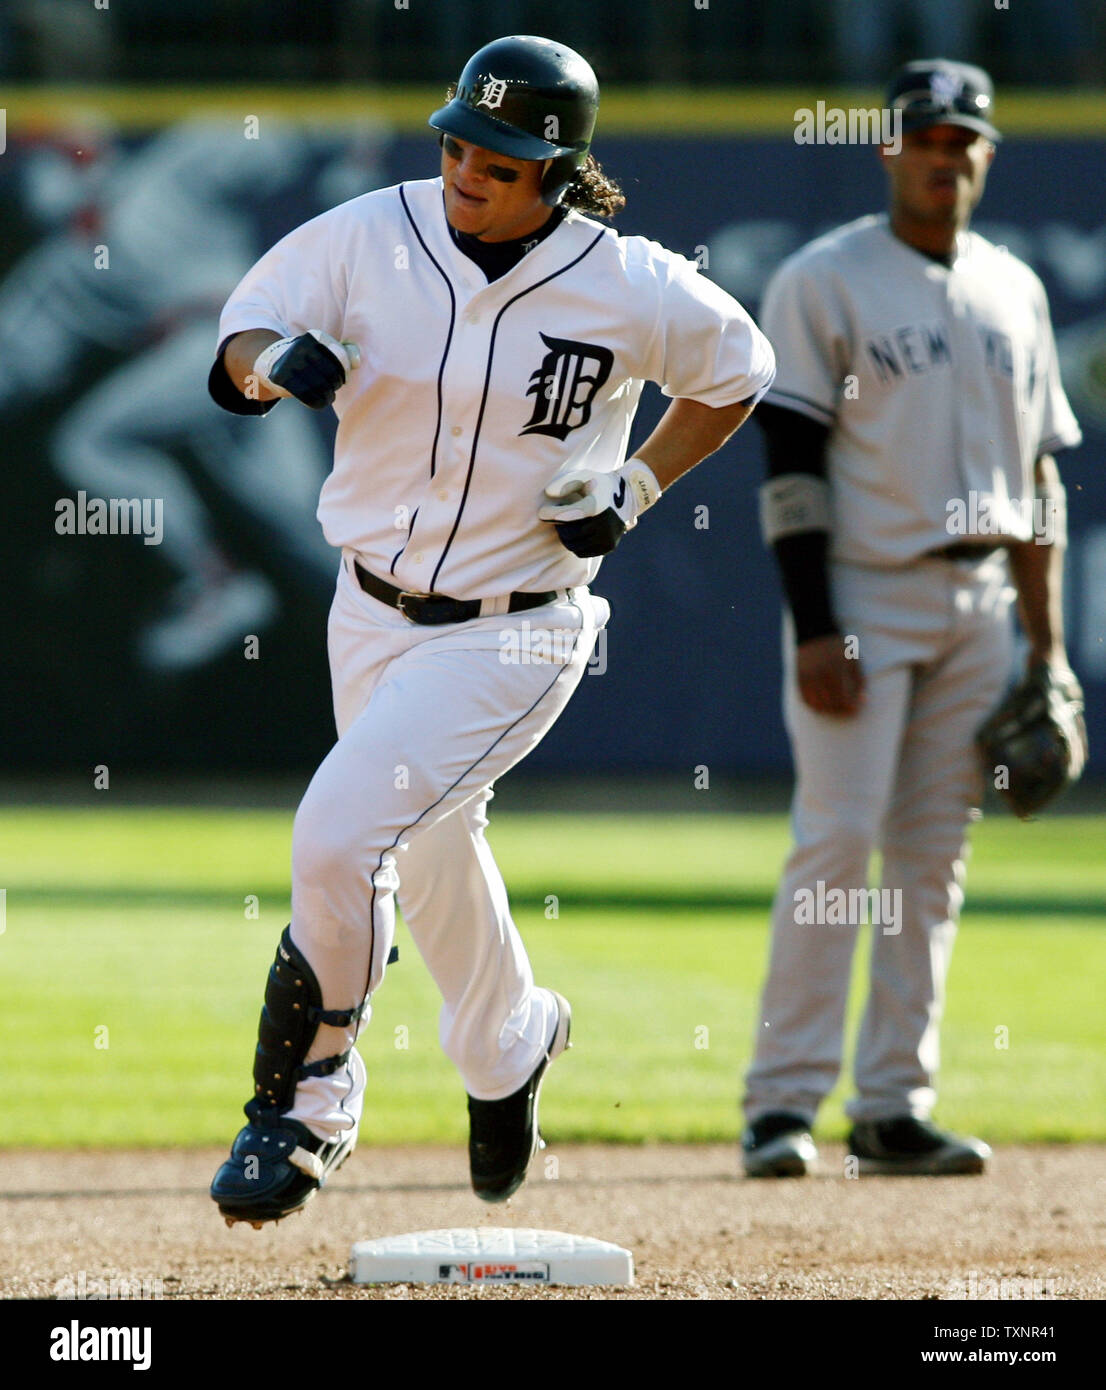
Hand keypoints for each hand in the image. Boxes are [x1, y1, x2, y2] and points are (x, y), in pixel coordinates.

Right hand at [252, 330, 360, 409]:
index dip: (345, 370)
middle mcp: (300, 347)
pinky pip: (309, 397)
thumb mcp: (320, 349)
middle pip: (331, 372)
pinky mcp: (282, 378)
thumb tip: (357, 361)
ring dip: (329, 395)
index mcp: (313, 337)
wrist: (269, 362)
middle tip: (334, 386)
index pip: (340, 356)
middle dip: (337, 383)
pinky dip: (319, 402)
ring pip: (321, 386)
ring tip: (329, 395)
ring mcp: (290, 362)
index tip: (342, 375)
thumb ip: (342, 353)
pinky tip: (321, 401)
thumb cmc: (304, 359)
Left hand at [538, 458, 661, 557]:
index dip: (552, 515)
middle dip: (559, 528)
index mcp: (596, 506)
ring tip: (564, 527)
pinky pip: (582, 552)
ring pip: (574, 545)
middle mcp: (603, 525)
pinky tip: (574, 535)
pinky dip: (575, 545)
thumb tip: (548, 492)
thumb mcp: (584, 476)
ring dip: (565, 537)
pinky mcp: (608, 547)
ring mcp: (607, 538)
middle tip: (555, 520)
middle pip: (570, 534)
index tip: (541, 513)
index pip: (568, 514)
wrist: (628, 496)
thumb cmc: (599, 485)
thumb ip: (565, 483)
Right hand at [796, 632, 864, 715]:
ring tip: (835, 708)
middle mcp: (820, 674)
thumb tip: (862, 701)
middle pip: (830, 703)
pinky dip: (814, 706)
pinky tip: (822, 705)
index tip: (854, 710)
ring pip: (817, 704)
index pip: (843, 698)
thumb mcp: (854, 660)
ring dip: (827, 710)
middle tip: (846, 710)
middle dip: (840, 710)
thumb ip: (860, 681)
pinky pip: (806, 700)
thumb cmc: (839, 648)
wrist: (814, 633)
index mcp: (836, 669)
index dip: (850, 708)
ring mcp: (808, 677)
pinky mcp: (799, 679)